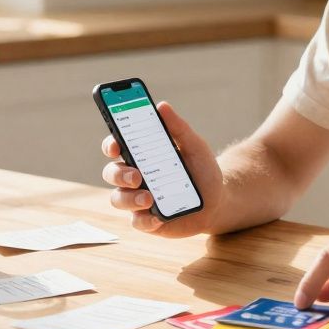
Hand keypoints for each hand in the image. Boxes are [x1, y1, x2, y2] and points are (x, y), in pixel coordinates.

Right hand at [100, 101, 224, 237]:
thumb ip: (179, 128)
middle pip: (112, 173)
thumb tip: (162, 106)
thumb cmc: (202, 170)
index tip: (115, 145)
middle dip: (119, 174)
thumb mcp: (195, 146)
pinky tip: (158, 218)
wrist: (217, 202)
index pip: (116, 146)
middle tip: (137, 176)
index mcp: (141, 154)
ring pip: (118, 199)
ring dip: (129, 199)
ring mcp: (138, 199)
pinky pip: (136, 222)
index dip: (110, 145)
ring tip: (149, 198)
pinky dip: (145, 220)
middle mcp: (135, 176)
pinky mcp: (147, 220)